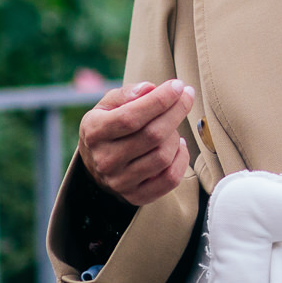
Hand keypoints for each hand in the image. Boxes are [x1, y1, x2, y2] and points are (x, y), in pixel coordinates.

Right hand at [78, 79, 194, 204]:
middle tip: (187, 97)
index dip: (160, 100)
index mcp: (94, 132)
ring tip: (173, 125)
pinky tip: (179, 146)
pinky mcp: (136, 196)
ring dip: (176, 136)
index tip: (178, 86)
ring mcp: (120, 181)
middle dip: (176, 112)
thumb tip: (150, 89)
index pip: (131, 117)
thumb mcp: (107, 105)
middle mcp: (105, 160)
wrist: (97, 164)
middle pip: (152, 136)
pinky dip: (182, 159)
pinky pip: (170, 179)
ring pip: (163, 156)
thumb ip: (127, 93)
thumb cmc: (109, 125)